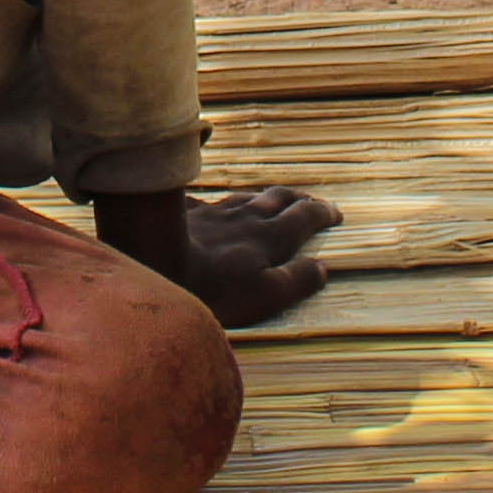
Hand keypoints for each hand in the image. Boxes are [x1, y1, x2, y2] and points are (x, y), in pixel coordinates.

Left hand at [96, 185, 340, 327]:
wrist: (156, 262)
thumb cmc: (214, 288)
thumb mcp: (265, 295)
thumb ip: (296, 281)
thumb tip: (322, 268)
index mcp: (269, 237)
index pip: (304, 218)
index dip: (322, 214)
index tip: (336, 213)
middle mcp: (244, 218)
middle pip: (278, 200)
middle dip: (299, 200)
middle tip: (312, 202)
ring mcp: (212, 213)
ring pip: (245, 198)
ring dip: (264, 197)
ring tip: (272, 199)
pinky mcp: (183, 215)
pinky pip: (203, 200)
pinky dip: (213, 200)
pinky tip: (209, 200)